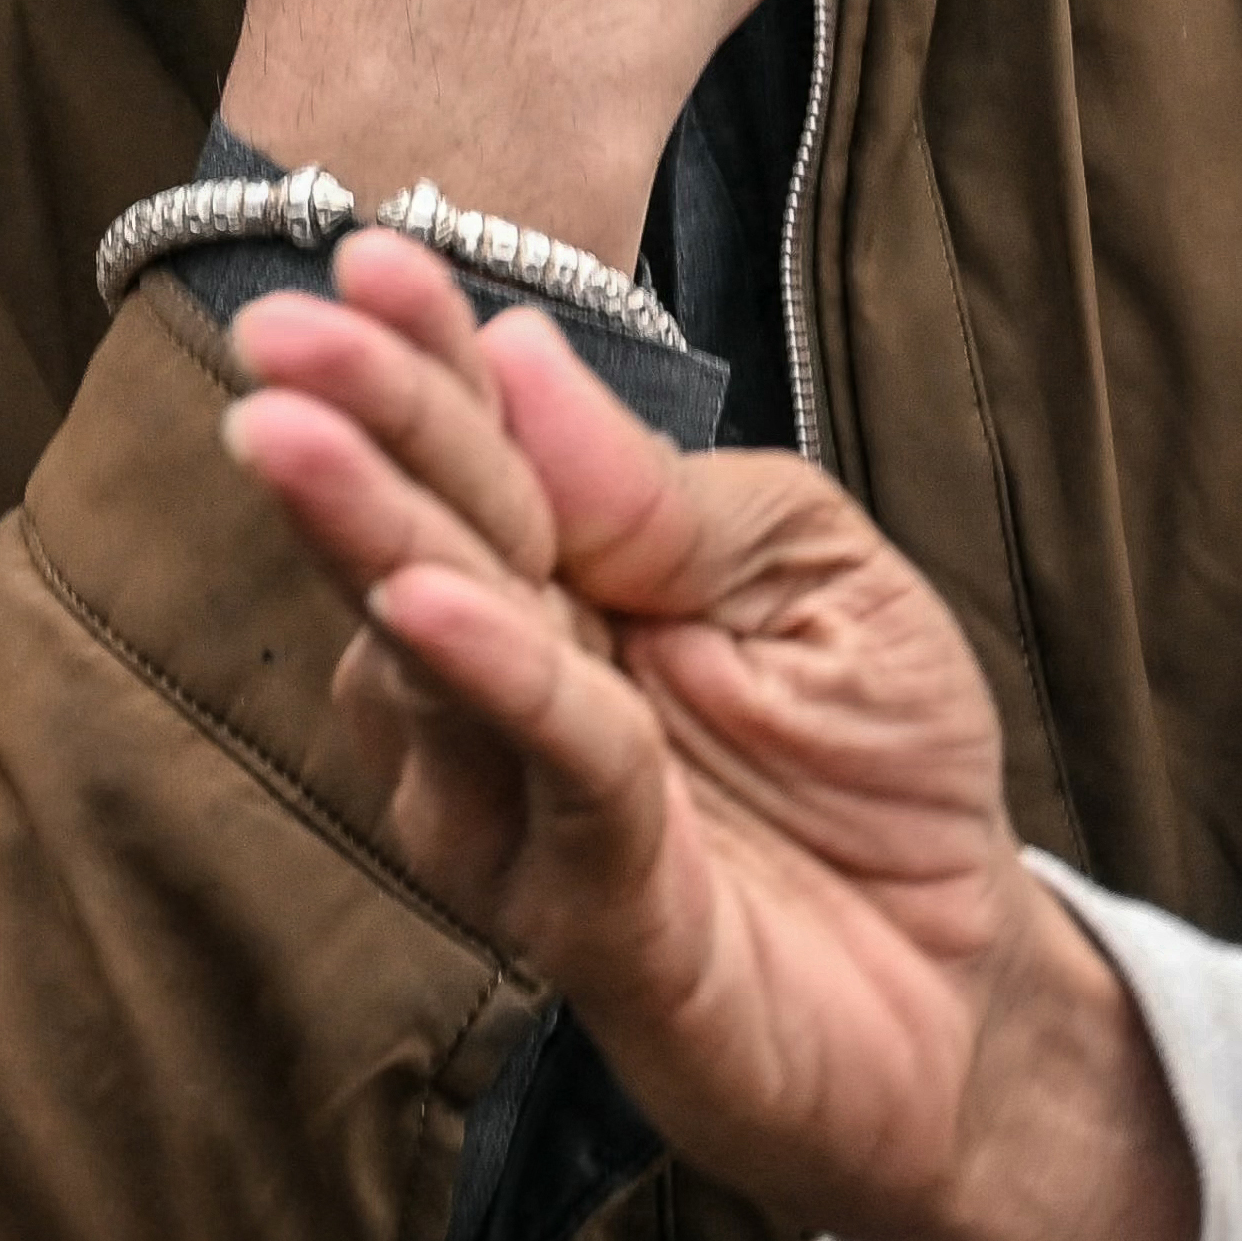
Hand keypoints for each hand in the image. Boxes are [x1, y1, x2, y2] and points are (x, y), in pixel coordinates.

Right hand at [222, 228, 1199, 1240]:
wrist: (967, 986)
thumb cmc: (883, 767)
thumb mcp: (821, 573)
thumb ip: (671, 494)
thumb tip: (526, 355)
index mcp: (563, 581)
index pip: (471, 451)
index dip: (413, 359)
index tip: (362, 254)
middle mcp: (502, 692)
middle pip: (417, 535)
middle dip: (350, 428)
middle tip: (274, 333)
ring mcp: (520, 811)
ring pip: (433, 650)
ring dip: (375, 537)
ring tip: (305, 437)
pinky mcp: (581, 916)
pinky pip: (540, 775)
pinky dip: (490, 682)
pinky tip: (433, 604)